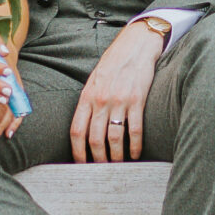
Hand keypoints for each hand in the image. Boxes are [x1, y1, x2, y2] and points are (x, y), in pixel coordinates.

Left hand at [71, 21, 165, 162]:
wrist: (135, 45)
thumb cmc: (114, 63)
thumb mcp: (94, 80)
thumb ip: (88, 101)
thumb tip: (84, 126)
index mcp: (87, 96)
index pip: (76, 130)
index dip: (77, 151)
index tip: (81, 163)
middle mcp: (100, 100)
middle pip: (95, 139)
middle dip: (97, 159)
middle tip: (102, 169)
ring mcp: (119, 101)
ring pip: (114, 138)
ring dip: (116, 156)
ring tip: (118, 165)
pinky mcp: (137, 100)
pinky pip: (134, 129)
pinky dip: (135, 146)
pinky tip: (136, 154)